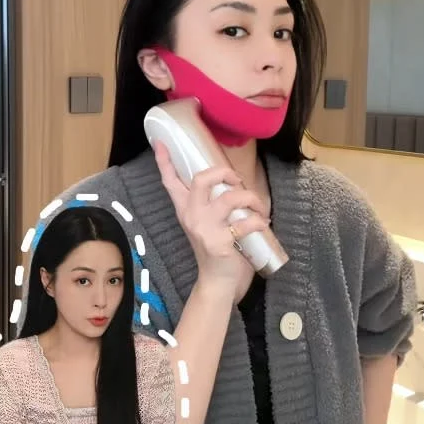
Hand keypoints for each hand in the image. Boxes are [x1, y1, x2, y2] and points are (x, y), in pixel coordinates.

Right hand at [153, 141, 268, 287]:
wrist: (217, 281)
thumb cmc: (216, 249)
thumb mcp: (206, 224)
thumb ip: (211, 204)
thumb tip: (232, 181)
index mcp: (186, 209)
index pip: (170, 182)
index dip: (164, 161)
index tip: (160, 142)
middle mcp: (191, 216)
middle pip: (202, 179)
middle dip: (225, 173)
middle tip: (237, 181)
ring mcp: (204, 229)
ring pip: (230, 198)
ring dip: (251, 198)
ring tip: (258, 207)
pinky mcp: (220, 243)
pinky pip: (245, 223)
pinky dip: (259, 221)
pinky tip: (262, 225)